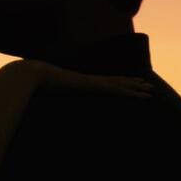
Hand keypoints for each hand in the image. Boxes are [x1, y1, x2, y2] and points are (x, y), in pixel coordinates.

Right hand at [10, 58, 151, 97]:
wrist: (30, 76)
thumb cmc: (33, 86)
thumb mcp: (42, 95)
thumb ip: (44, 98)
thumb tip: (37, 104)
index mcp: (79, 82)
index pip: (102, 83)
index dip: (117, 83)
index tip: (127, 85)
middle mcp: (88, 80)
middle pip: (115, 81)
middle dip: (132, 84)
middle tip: (148, 87)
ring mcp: (90, 81)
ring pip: (119, 84)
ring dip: (136, 88)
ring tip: (150, 90)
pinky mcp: (92, 85)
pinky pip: (115, 89)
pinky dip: (129, 91)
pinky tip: (140, 94)